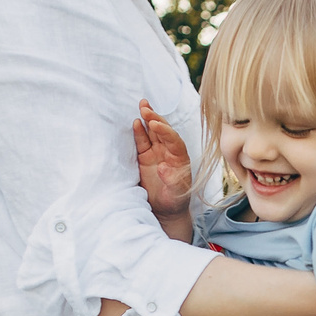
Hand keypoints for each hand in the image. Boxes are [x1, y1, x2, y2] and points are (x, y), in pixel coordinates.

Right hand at [133, 99, 193, 216]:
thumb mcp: (177, 193)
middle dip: (155, 118)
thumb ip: (173, 180)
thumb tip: (164, 166)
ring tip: (142, 105)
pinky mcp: (145, 157)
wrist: (165, 210)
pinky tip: (135, 122)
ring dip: (148, 118)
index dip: (165, 131)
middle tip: (145, 107)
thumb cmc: (175, 201)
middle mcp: (169, 152)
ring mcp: (157, 153)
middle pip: (163, 130)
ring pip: (152, 132)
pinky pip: (142, 141)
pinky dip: (138, 132)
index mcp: (180, 158)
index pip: (174, 140)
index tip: (155, 124)